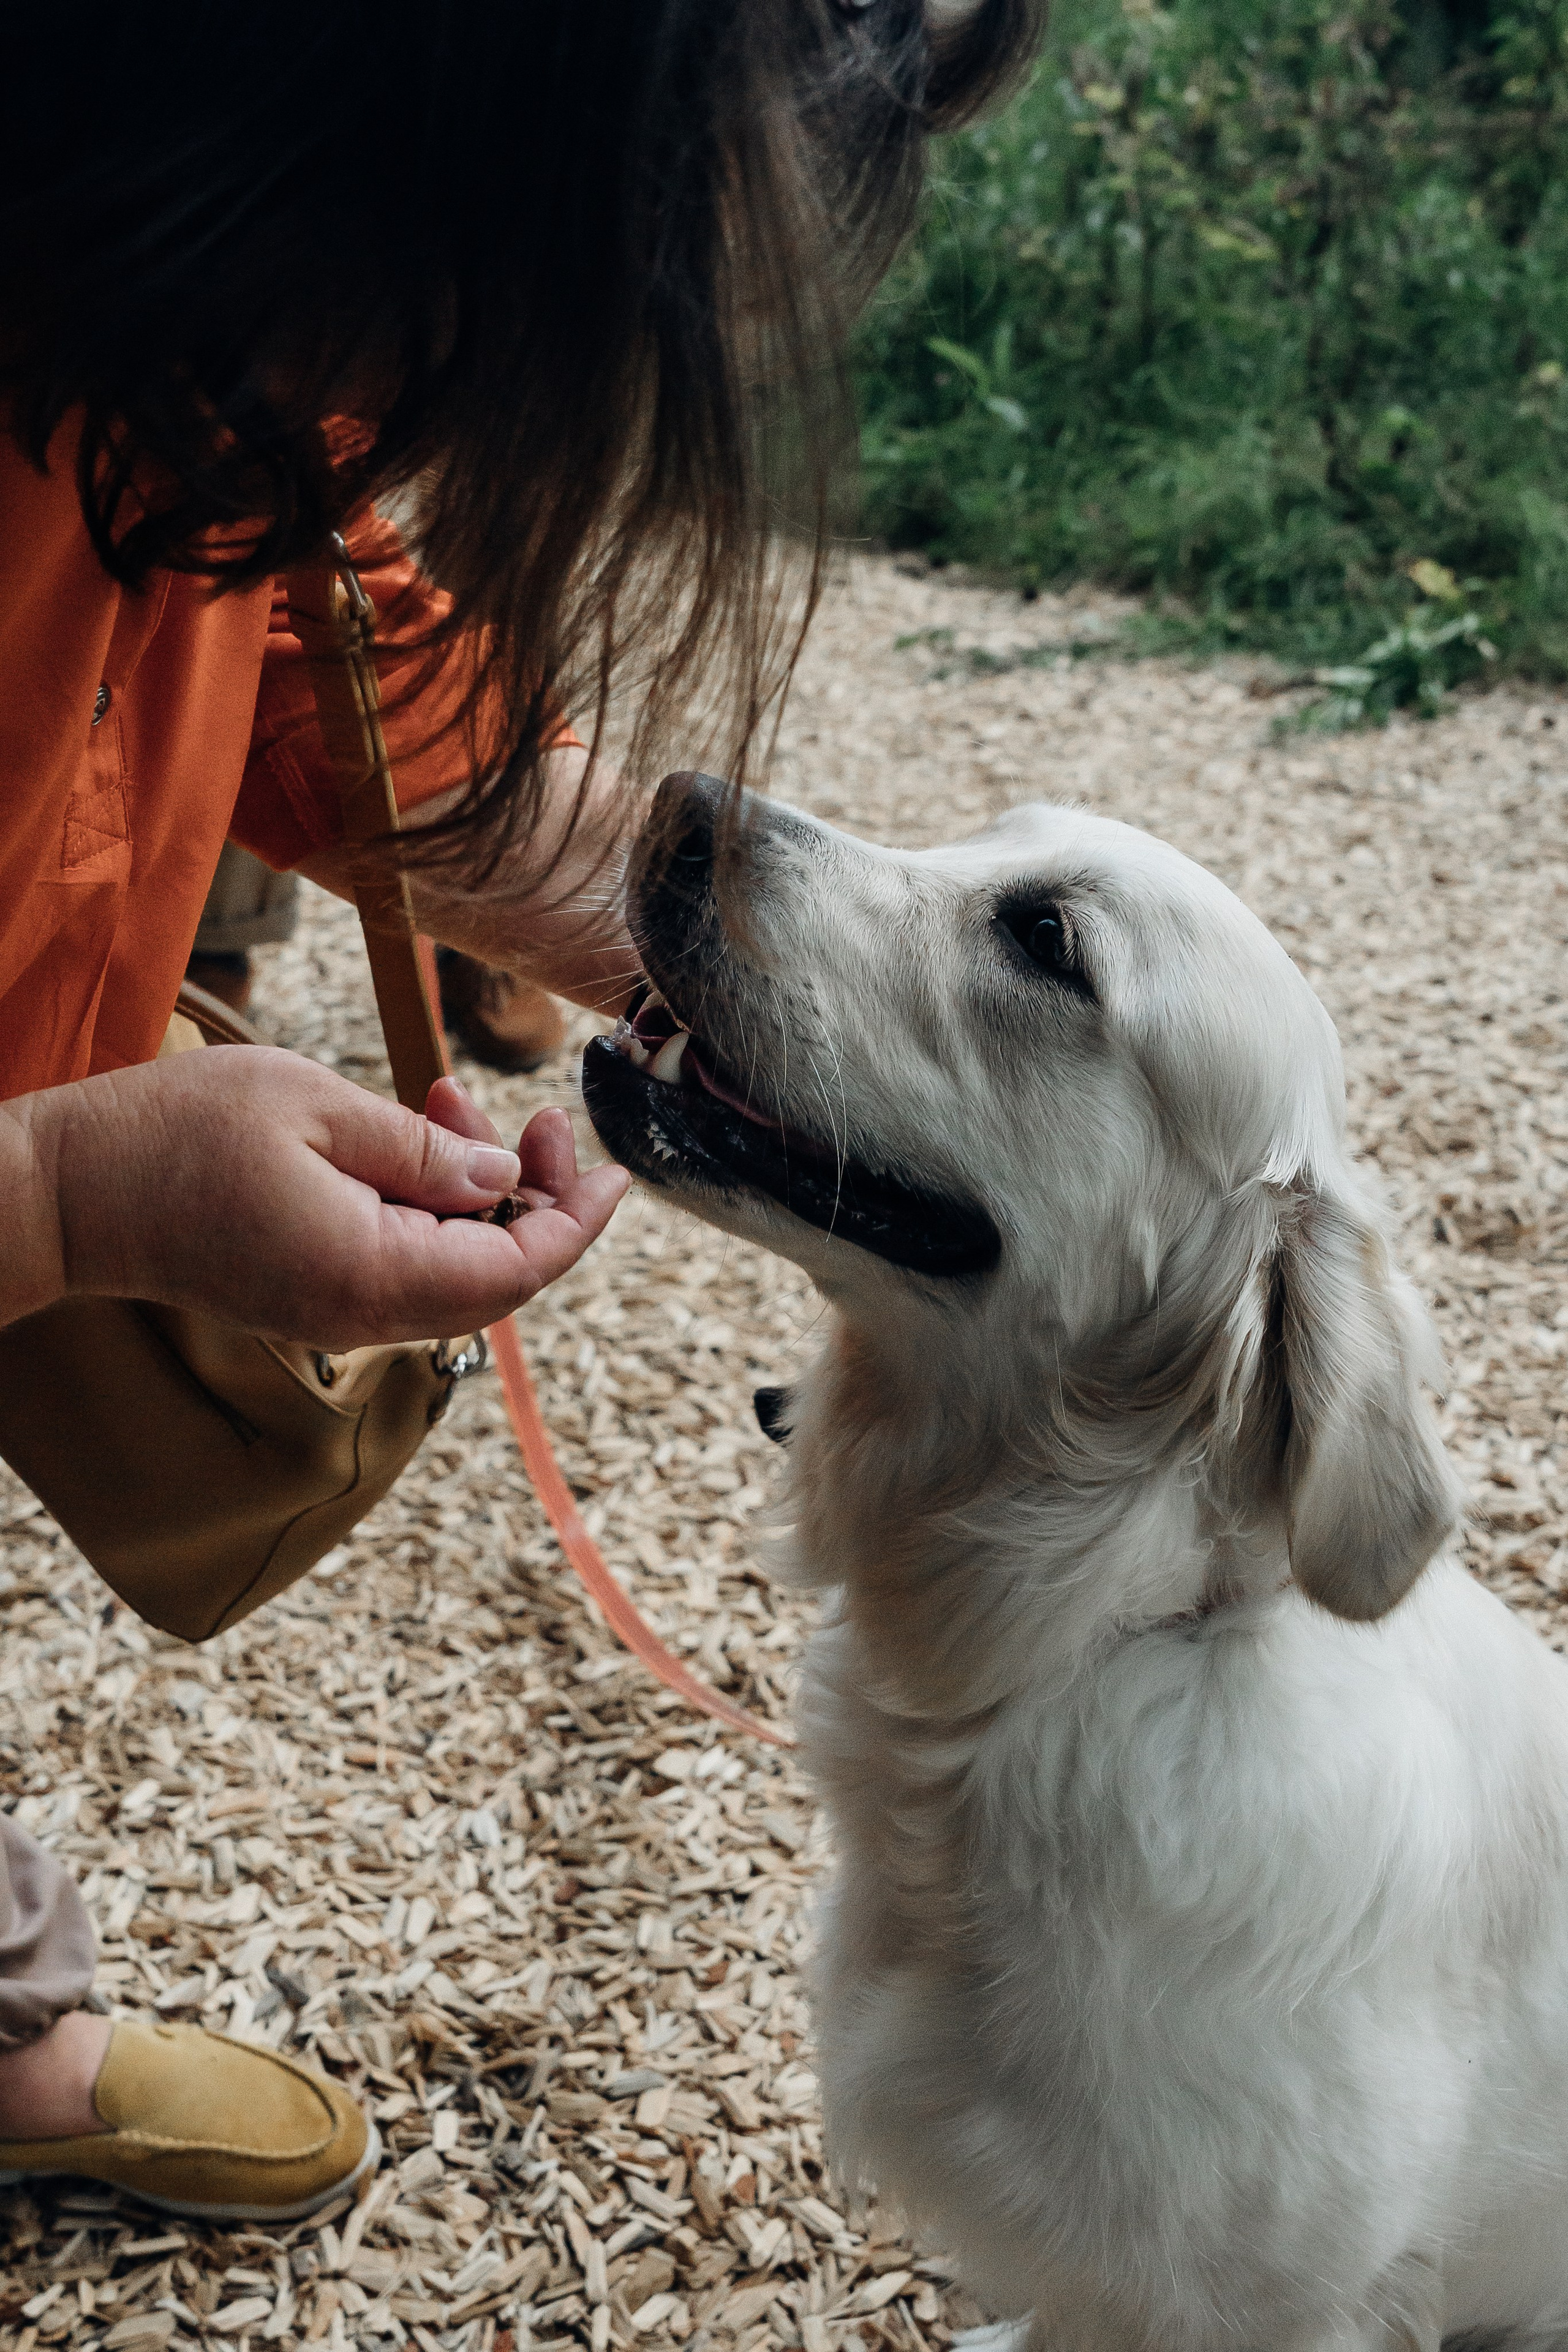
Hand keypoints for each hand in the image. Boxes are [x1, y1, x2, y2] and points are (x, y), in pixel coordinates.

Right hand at [17, 1046, 627, 1345]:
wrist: (66, 1190)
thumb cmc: (175, 1135)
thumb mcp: (315, 1107)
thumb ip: (424, 1153)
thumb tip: (503, 1184)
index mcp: (373, 1275)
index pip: (518, 1270)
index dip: (578, 1220)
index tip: (612, 1169)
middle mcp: (361, 1315)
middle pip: (496, 1276)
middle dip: (530, 1193)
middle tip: (525, 1114)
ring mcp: (332, 1314)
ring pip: (451, 1267)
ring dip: (472, 1190)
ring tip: (445, 1101)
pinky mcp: (308, 1296)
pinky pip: (402, 1262)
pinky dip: (427, 1205)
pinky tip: (409, 1137)